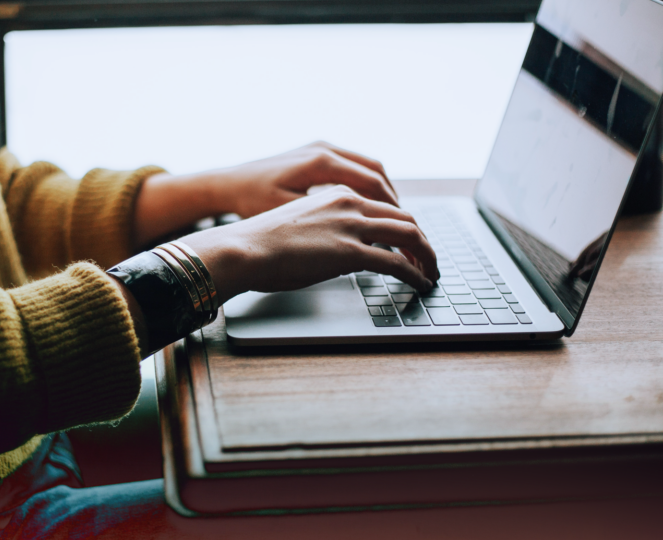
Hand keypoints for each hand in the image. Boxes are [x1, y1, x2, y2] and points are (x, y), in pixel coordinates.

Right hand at [180, 185, 438, 303]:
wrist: (242, 248)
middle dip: (422, 241)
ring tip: (431, 273)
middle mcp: (349, 203)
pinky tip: (420, 283)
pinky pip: (398, 262)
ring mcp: (352, 226)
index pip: (384, 206)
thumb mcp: (299, 225)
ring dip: (427, 256)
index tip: (409, 243)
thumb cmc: (259, 242)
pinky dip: (416, 273)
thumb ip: (326, 230)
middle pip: (404, 217)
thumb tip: (338, 253)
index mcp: (336, 194)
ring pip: (410, 235)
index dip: (403, 226)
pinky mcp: (350, 252)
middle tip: (428, 259)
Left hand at [207, 140, 397, 217]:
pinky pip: (353, 165)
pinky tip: (368, 206)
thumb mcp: (289, 215)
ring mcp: (320, 147)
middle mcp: (324, 149)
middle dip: (393, 201)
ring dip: (382, 191)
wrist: (227, 183)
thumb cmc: (251, 202)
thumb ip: (326, 222)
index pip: (372, 183)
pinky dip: (367, 185)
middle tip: (405, 226)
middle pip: (376, 172)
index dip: (392, 209)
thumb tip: (362, 237)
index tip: (403, 229)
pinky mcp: (315, 152)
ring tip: (391, 218)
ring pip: (367, 166)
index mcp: (321, 162)